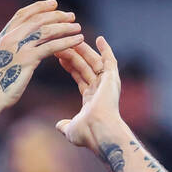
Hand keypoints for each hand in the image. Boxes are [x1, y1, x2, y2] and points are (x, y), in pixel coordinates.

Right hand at [0, 0, 82, 111]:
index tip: (54, 4)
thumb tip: (27, 43)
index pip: (23, 14)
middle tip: (71, 16)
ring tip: (78, 28)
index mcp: (4, 36)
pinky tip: (78, 40)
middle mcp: (10, 37)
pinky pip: (51, 46)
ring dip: (64, 27)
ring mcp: (19, 47)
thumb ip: (13, 48)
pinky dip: (67, 42)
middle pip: (37, 19)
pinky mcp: (28, 59)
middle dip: (56, 15)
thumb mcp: (4, 59)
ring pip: (46, 31)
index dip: (39, 7)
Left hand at [55, 36, 121, 153]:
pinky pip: (110, 61)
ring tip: (72, 38)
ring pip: (93, 62)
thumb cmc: (87, 133)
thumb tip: (59, 126)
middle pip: (85, 67)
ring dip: (83, 50)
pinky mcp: (112, 79)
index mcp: (92, 99)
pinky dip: (106, 50)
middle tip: (61, 43)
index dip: (69, 67)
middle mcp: (100, 90)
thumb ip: (65, 125)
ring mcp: (107, 84)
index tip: (59, 57)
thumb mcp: (71, 129)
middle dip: (73, 55)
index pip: (79, 77)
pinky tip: (99, 39)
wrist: (100, 131)